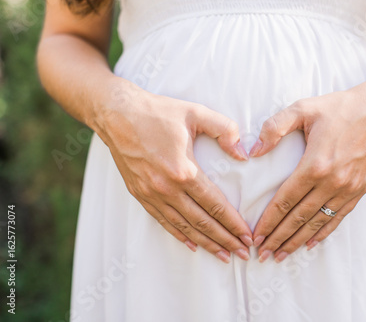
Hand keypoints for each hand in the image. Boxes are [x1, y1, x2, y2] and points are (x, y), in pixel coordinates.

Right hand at [96, 81, 252, 262]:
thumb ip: (225, 130)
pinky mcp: (140, 194)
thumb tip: (243, 154)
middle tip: (243, 253)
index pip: (215, 204)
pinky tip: (192, 244)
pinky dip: (179, 235)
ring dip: (205, 243)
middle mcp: (167, 188)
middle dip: (225, 240)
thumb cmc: (158, 112)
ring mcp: (151, 194)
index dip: (233, 223)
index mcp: (184, 170)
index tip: (248, 236)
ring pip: (184, 226)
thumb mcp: (196, 113)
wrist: (116, 114)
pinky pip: (163, 221)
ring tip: (223, 255)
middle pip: (202, 222)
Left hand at [249, 75, 365, 262]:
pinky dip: (322, 233)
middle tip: (262, 254)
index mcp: (315, 164)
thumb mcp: (303, 109)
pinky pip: (337, 218)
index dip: (268, 220)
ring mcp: (348, 189)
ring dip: (297, 241)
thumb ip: (274, 127)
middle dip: (278, 237)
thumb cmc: (340, 108)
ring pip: (317, 223)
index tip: (255, 235)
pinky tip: (310, 243)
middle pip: (298, 217)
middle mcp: (332, 182)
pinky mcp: (359, 191)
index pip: (285, 200)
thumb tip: (253, 151)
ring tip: (281, 255)